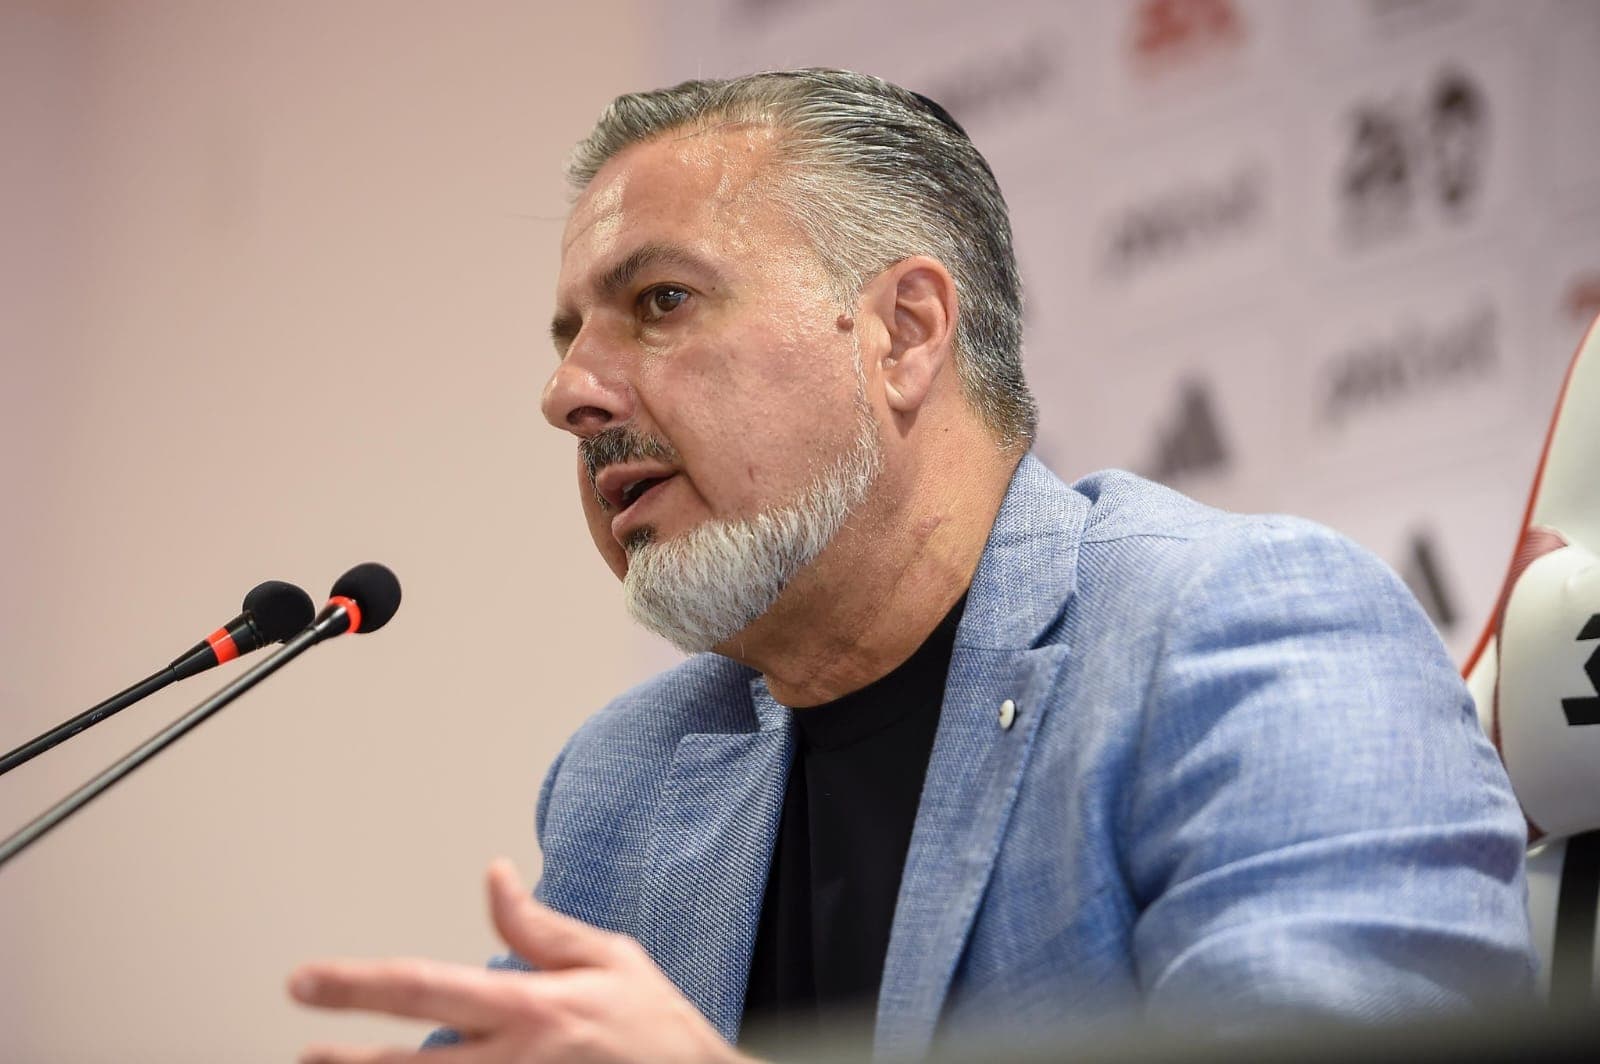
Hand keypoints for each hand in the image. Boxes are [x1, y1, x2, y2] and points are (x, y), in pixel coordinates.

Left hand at [289, 859, 750, 1062]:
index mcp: (529, 1009)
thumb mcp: (609, 958)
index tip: (307, 982)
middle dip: (343, 1060)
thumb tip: (493, 877)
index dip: (354, 986)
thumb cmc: (659, 1031)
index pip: (421, 990)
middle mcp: (514, 1063)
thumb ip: (539, 925)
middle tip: (304, 1049)